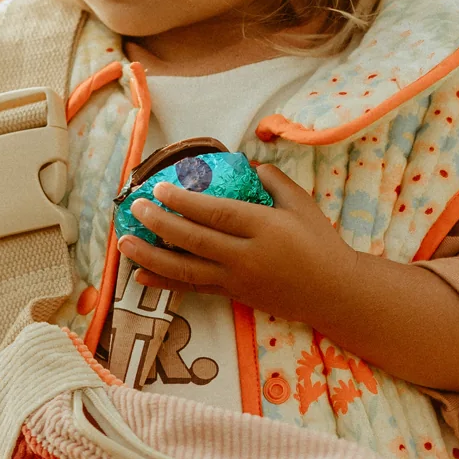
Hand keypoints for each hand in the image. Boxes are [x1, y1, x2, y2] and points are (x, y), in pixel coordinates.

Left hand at [116, 165, 358, 326]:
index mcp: (265, 228)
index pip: (217, 213)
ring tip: (123, 243)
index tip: (159, 188)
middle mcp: (247, 256)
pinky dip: (164, 282)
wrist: (334, 293)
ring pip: (186, 269)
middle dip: (160, 223)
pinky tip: (139, 274)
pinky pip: (192, 288)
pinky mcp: (232, 295)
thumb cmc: (318, 242)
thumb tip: (245, 163)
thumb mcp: (302, 204)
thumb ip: (272, 180)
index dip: (185, 202)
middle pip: (195, 240)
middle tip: (135, 207)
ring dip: (151, 256)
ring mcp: (237, 280)